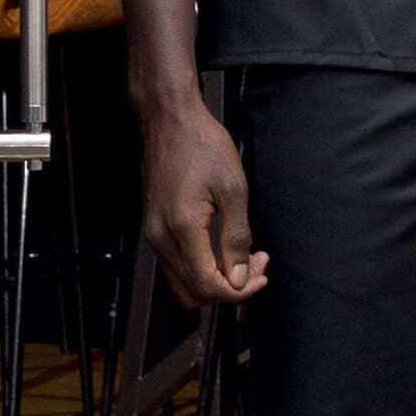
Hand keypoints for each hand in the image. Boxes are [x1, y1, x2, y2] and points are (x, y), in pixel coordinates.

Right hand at [136, 80, 270, 307]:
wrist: (170, 122)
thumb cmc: (201, 145)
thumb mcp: (233, 188)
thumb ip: (237, 237)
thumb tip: (239, 276)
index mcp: (182, 228)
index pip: (208, 285)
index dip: (239, 291)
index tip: (261, 276)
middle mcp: (161, 238)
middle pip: (193, 293)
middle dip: (229, 289)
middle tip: (256, 266)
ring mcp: (154, 235)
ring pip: (183, 284)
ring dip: (215, 281)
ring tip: (243, 257)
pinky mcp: (155, 229)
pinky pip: (177, 266)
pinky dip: (202, 268)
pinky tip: (223, 249)